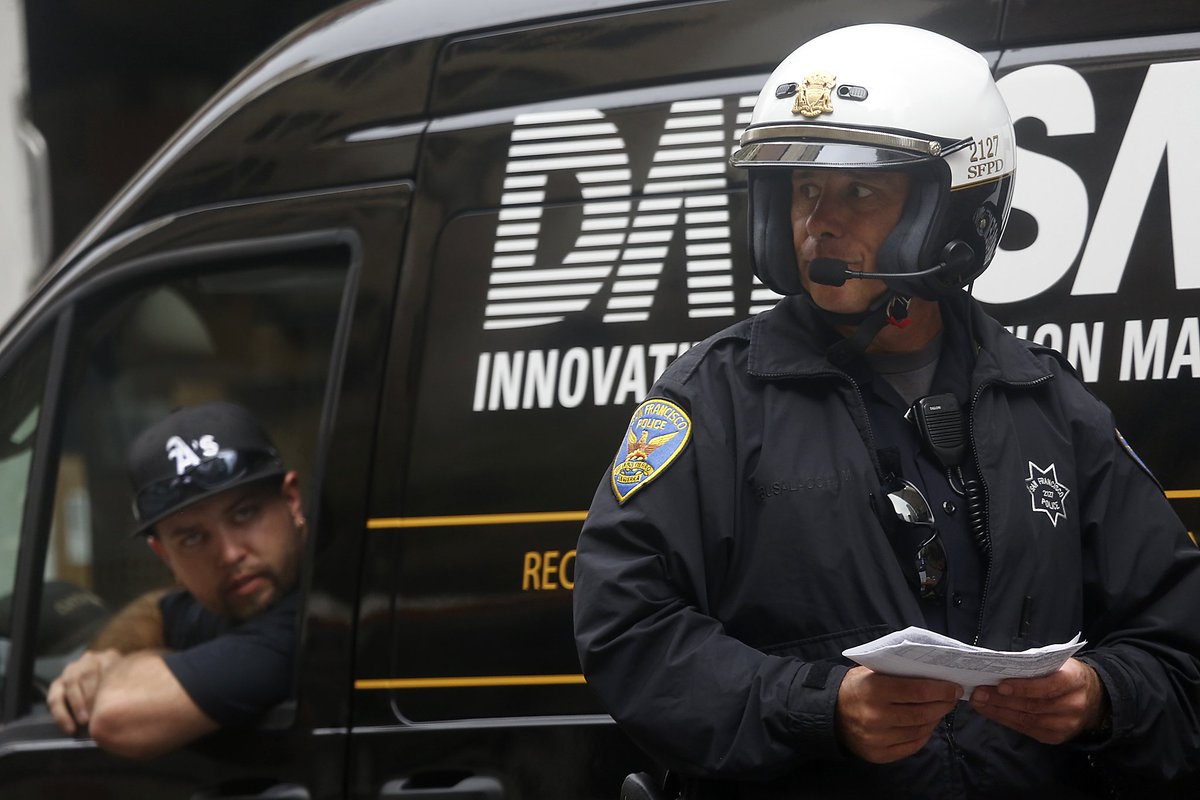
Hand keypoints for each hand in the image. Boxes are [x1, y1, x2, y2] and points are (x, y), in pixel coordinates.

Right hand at [47, 649, 121, 734]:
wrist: (104, 694)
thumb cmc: (118, 692)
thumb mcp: (124, 686)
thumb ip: (124, 689)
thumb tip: (122, 708)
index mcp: (109, 657)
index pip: (107, 666)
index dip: (107, 687)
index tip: (110, 705)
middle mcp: (89, 660)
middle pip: (86, 673)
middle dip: (91, 696)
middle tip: (97, 714)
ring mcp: (71, 670)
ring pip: (70, 683)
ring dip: (77, 704)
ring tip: (84, 721)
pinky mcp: (57, 683)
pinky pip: (54, 698)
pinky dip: (61, 714)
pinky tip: (70, 727)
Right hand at [836, 666, 961, 762]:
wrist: (829, 712)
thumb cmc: (855, 686)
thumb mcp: (871, 671)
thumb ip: (898, 673)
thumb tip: (934, 674)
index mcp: (874, 690)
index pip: (918, 691)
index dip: (941, 690)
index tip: (954, 687)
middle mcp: (876, 716)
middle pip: (923, 713)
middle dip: (943, 704)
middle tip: (951, 698)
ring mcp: (877, 738)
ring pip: (920, 730)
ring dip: (935, 719)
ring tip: (940, 709)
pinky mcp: (878, 754)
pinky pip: (911, 746)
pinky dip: (924, 734)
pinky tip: (927, 724)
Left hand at [969, 658, 1107, 743]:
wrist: (1094, 698)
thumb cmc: (1066, 674)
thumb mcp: (1058, 663)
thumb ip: (1034, 665)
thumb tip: (999, 667)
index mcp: (1074, 680)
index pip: (1047, 686)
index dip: (1023, 687)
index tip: (1000, 685)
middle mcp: (1073, 705)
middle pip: (1033, 705)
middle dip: (1001, 700)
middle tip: (978, 693)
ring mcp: (1066, 724)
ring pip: (1028, 720)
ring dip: (999, 712)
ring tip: (979, 703)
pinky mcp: (1057, 737)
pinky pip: (1028, 730)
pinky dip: (1007, 720)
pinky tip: (991, 712)